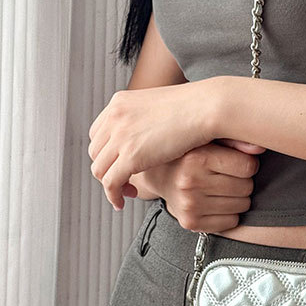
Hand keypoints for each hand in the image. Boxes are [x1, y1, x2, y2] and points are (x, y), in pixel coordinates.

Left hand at [88, 82, 216, 208]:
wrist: (208, 107)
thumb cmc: (198, 107)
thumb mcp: (162, 106)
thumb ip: (148, 118)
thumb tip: (151, 133)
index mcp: (120, 102)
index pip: (98, 133)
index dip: (107, 152)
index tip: (120, 163)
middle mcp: (115, 117)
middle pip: (96, 152)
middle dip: (108, 169)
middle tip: (125, 181)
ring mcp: (120, 136)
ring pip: (99, 169)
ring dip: (110, 185)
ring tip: (128, 192)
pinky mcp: (131, 156)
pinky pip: (110, 183)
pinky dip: (113, 196)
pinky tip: (122, 203)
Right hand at [142, 140, 265, 232]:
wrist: (159, 174)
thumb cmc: (191, 153)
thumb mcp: (209, 139)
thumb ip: (236, 140)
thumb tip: (260, 147)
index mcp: (196, 157)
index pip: (248, 167)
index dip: (247, 164)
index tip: (235, 161)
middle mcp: (190, 182)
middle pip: (247, 187)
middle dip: (242, 181)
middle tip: (226, 175)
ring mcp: (189, 205)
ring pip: (242, 205)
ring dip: (238, 197)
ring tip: (220, 187)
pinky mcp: (190, 222)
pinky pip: (231, 222)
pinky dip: (229, 213)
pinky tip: (215, 202)